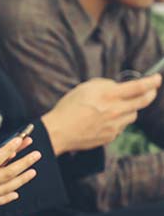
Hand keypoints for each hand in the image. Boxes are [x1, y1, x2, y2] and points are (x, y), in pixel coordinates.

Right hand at [42, 75, 160, 154]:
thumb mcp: (85, 88)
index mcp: (109, 95)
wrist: (59, 132)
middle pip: (143, 101)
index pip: (139, 87)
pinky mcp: (112, 136)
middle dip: (150, 94)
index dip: (152, 82)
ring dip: (130, 109)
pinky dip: (118, 121)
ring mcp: (115, 125)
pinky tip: (105, 120)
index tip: (157, 79)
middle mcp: (115, 110)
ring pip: (133, 115)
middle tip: (151, 91)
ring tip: (118, 107)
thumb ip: (105, 84)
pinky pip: (122, 126)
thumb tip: (118, 86)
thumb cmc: (69, 107)